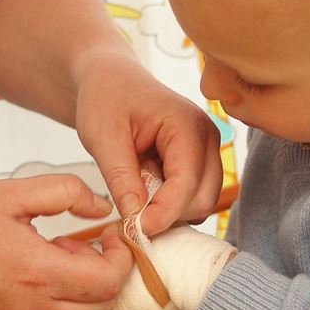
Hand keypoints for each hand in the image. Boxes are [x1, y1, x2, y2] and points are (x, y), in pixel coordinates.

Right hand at [0, 175, 132, 309]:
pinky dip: (47, 302)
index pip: (108, 281)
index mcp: (36, 272)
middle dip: (104, 275)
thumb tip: (101, 208)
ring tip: (44, 256)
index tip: (112, 237)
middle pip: (99, 307)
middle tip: (82, 245)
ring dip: (74, 289)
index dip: (121, 258)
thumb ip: (66, 193)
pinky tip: (20, 275)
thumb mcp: (11, 192)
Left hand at [75, 53, 222, 234]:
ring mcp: (207, 150)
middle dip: (168, 214)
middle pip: (202, 198)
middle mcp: (207, 137)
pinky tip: (145, 188)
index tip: (134, 229)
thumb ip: (120, 177)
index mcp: (186, 124)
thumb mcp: (102, 136)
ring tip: (136, 190)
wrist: (110, 80)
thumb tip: (135, 217)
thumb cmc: (105, 98)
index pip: (186, 183)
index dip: (162, 213)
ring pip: (201, 202)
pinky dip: (171, 204)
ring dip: (169, 210)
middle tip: (130, 212)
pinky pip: (193, 196)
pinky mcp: (200, 161)